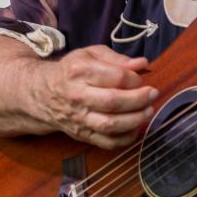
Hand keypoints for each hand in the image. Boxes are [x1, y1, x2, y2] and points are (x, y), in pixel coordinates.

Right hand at [35, 45, 158, 148]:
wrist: (44, 95)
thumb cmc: (74, 71)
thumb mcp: (91, 54)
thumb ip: (117, 58)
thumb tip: (142, 64)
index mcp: (80, 72)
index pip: (115, 77)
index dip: (134, 79)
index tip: (141, 79)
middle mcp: (77, 96)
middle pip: (113, 102)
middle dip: (139, 99)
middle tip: (153, 94)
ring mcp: (79, 119)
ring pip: (110, 125)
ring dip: (135, 119)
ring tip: (148, 110)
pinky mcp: (82, 135)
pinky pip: (107, 142)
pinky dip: (126, 138)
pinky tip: (136, 127)